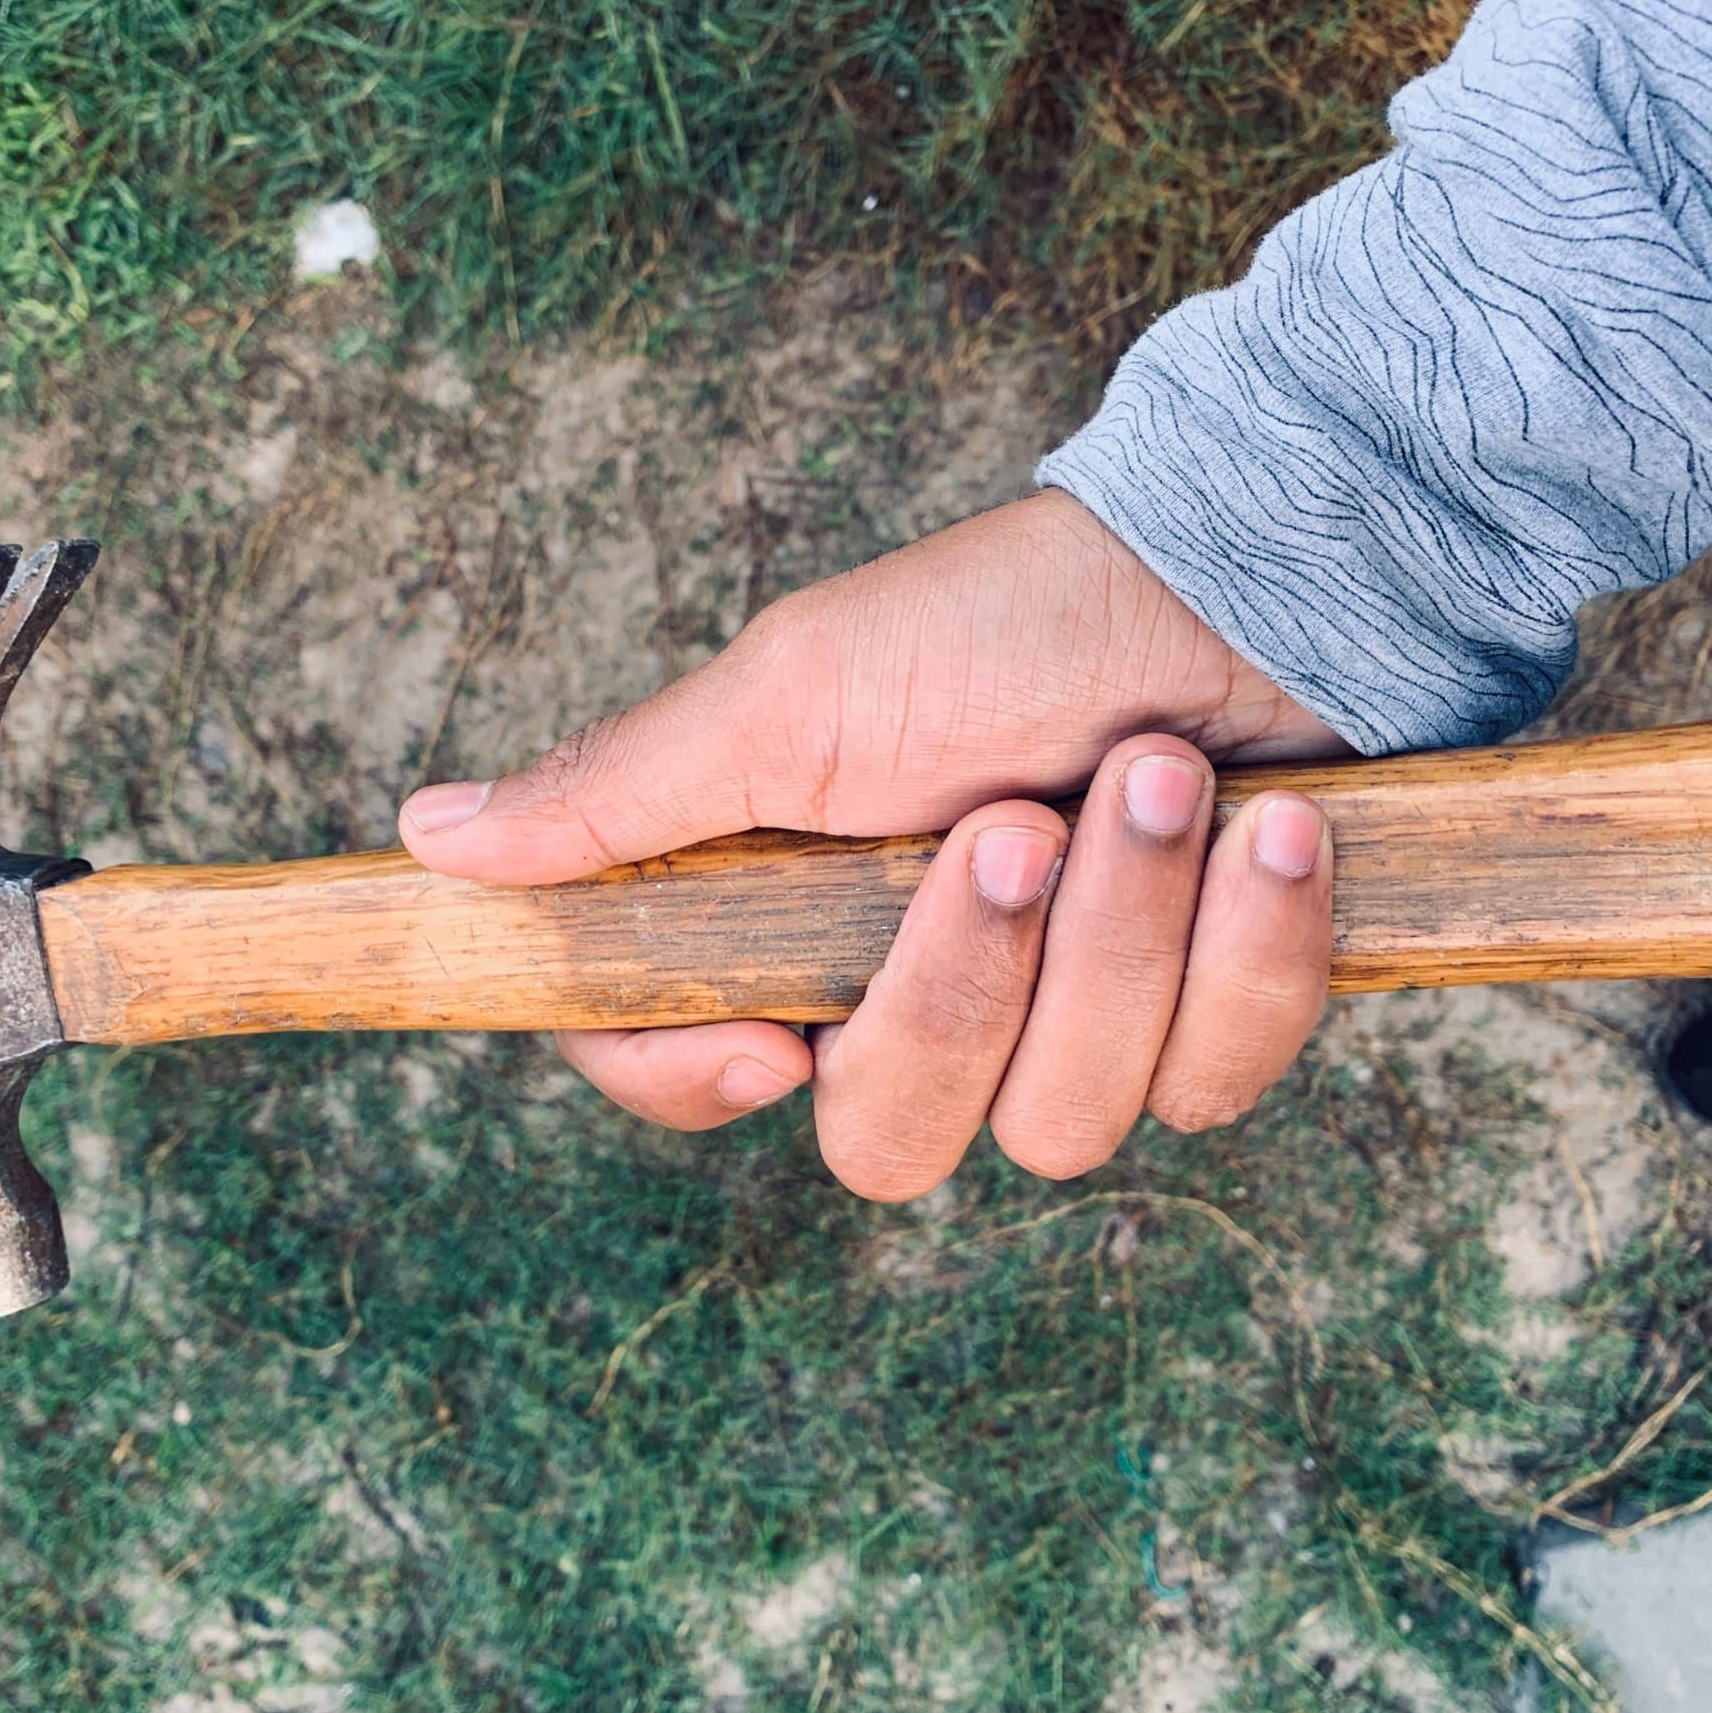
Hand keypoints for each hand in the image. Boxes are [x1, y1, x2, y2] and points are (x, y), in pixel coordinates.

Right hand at [399, 489, 1345, 1197]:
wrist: (1246, 571)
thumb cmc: (1005, 621)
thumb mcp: (796, 693)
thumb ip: (625, 795)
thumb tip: (431, 847)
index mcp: (794, 926)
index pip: (681, 1066)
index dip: (700, 1082)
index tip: (769, 1035)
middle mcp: (927, 1001)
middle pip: (887, 1141)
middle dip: (965, 987)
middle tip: (1019, 826)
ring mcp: (1074, 1030)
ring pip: (1063, 1121)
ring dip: (1128, 935)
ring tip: (1162, 775)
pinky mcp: (1212, 1027)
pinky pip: (1215, 1082)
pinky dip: (1249, 948)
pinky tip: (1280, 831)